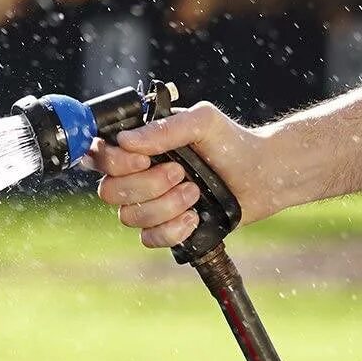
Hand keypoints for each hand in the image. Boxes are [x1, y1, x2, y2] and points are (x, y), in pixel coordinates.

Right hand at [82, 102, 287, 248]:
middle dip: (148, 186)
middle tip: (181, 175)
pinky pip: (148, 239)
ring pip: (129, 217)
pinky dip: (172, 230)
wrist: (260, 176)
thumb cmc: (231, 143)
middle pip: (109, 192)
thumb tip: (126, 140)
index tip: (144, 159)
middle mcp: (137, 176)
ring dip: (166, 207)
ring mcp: (149, 204)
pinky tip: (194, 217)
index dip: (115, 162)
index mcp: (139, 147)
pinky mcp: (164, 228)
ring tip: (195, 194)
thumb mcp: (203, 121)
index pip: (100, 157)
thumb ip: (165, 128)